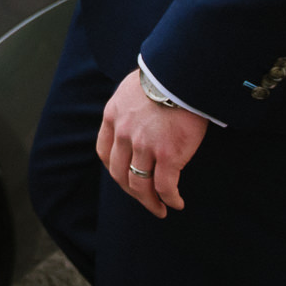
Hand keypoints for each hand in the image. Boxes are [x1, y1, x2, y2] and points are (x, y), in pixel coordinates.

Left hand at [98, 69, 207, 216]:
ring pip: (140, 185)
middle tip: (145, 201)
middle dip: (132, 192)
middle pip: (120, 174)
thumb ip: (128, 107)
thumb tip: (136, 114)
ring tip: (159, 209)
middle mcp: (124, 134)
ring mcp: (144, 146)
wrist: (180, 75)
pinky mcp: (168, 155)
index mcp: (112, 117)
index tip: (125, 177)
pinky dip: (170, 199)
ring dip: (149, 202)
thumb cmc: (163, 78)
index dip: (114, 170)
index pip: (104, 153)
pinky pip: (165, 186)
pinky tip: (176, 203)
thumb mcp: (131, 89)